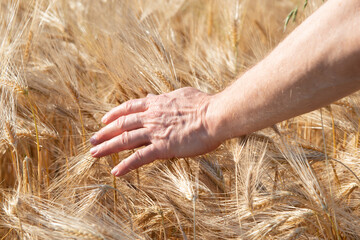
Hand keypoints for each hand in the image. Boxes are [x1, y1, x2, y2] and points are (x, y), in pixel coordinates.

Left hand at [90, 87, 220, 175]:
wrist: (215, 115)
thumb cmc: (203, 105)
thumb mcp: (181, 94)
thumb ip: (164, 97)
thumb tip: (153, 96)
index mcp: (156, 104)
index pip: (129, 107)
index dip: (114, 114)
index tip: (104, 120)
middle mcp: (151, 117)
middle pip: (122, 125)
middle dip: (105, 133)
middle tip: (92, 140)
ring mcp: (156, 132)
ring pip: (126, 140)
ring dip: (108, 147)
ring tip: (94, 154)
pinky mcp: (163, 147)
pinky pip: (140, 158)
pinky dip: (126, 165)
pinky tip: (115, 172)